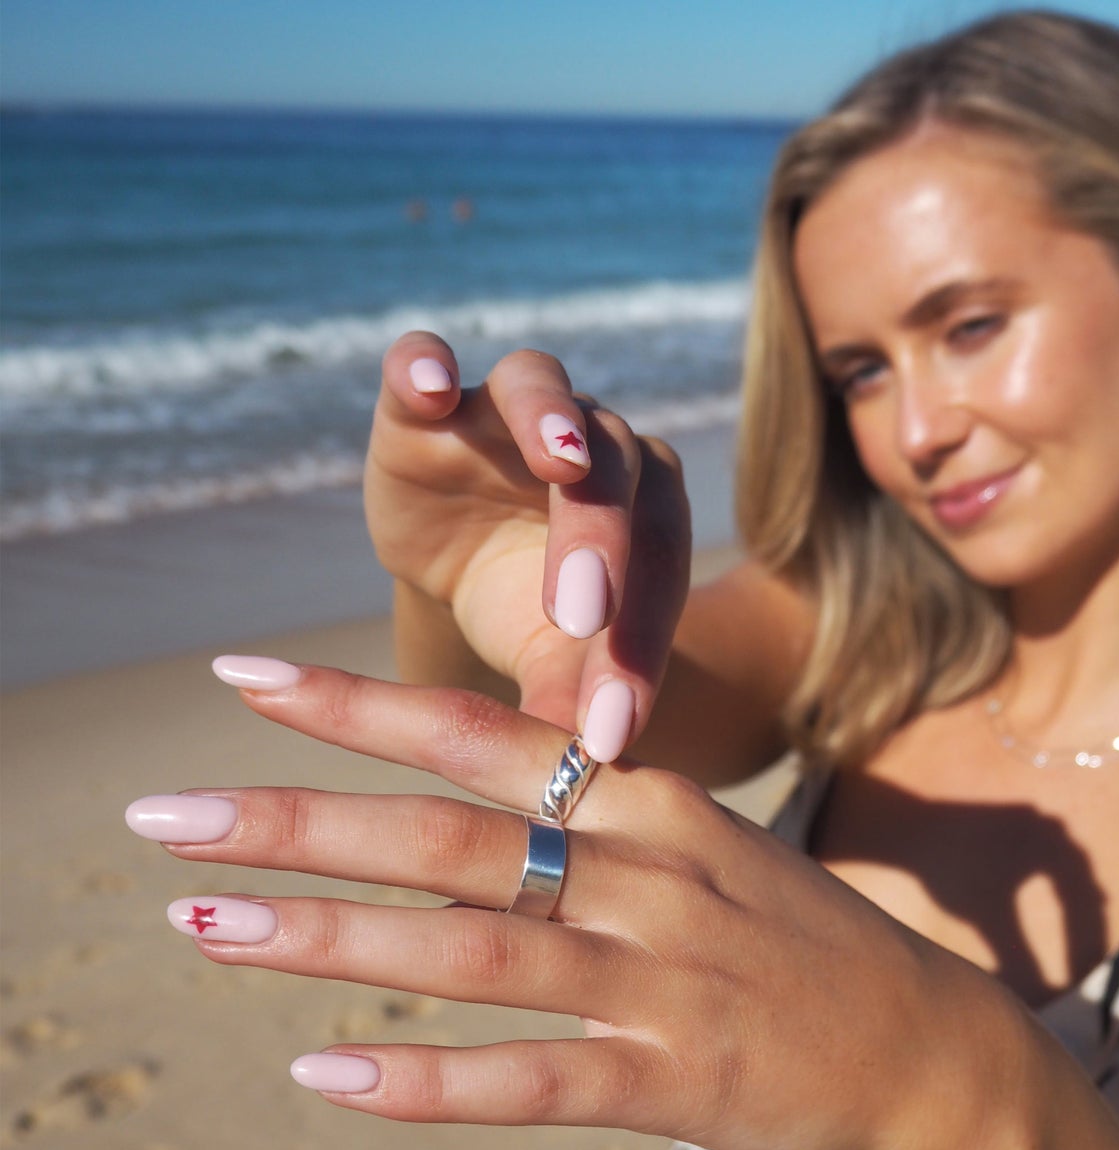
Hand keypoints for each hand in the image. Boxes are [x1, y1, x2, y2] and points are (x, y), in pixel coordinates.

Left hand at [128, 661, 1014, 1149]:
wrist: (930, 1038)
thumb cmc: (790, 935)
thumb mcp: (697, 845)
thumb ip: (581, 824)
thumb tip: (442, 817)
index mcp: (649, 802)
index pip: (481, 735)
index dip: (357, 704)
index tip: (237, 678)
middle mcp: (646, 877)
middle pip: (448, 837)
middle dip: (297, 822)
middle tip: (160, 818)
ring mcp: (660, 983)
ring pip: (474, 952)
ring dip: (329, 942)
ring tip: (203, 927)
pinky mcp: (676, 1085)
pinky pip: (531, 1081)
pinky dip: (426, 1081)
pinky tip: (324, 1078)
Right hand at [365, 334, 690, 757]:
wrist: (462, 554)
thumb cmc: (527, 610)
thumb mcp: (549, 660)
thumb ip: (570, 699)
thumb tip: (582, 783)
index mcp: (648, 515)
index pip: (658, 576)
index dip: (636, 654)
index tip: (608, 734)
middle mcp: (596, 448)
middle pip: (617, 475)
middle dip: (603, 544)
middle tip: (579, 616)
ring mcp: (514, 412)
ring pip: (545, 393)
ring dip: (552, 422)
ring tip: (557, 460)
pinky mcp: (428, 403)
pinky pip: (424, 361)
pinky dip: (425, 364)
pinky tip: (428, 382)